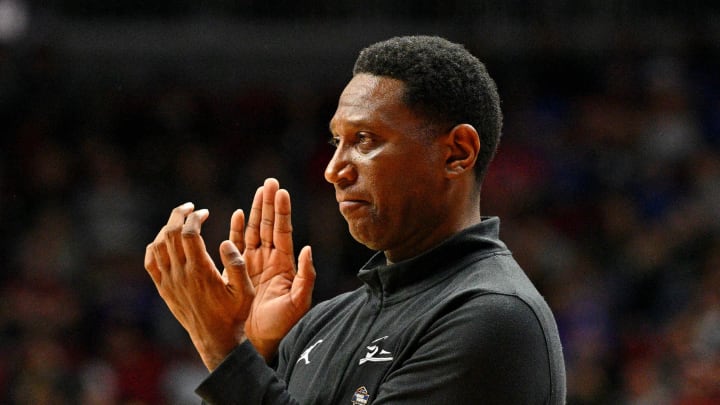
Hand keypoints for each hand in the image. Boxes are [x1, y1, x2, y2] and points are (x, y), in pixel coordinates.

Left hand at [144, 202, 254, 370]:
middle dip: (179, 215)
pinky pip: (151, 261)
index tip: (205, 212)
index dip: (195, 217)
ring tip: (180, 221)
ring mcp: (169, 281)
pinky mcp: (163, 288)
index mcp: (201, 271)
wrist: (216, 339)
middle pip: (171, 234)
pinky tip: (165, 241)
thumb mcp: (246, 291)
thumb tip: (225, 241)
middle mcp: (181, 274)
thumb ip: (238, 264)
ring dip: (168, 228)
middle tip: (190, 208)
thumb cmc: (234, 314)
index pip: (190, 233)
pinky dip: (155, 246)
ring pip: (159, 244)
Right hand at [241, 178, 315, 360]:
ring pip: (252, 231)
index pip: (282, 231)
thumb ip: (306, 276)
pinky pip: (235, 246)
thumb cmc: (283, 325)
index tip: (282, 191)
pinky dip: (235, 230)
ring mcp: (252, 265)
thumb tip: (309, 249)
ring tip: (258, 191)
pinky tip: (235, 214)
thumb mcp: (299, 301)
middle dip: (268, 203)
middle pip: (267, 225)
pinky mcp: (236, 273)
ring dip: (254, 211)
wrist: (260, 342)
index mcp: (283, 264)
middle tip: (270, 182)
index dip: (281, 211)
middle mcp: (268, 260)